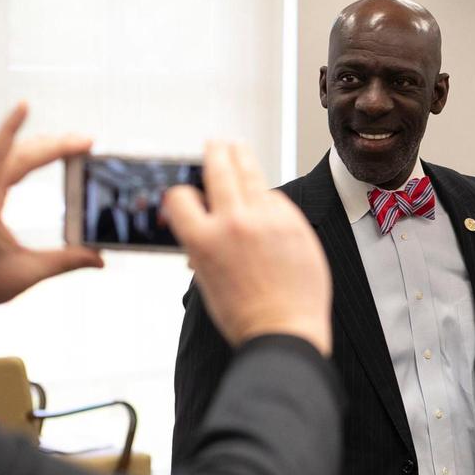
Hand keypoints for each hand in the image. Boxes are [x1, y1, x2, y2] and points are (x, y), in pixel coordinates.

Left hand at [0, 102, 102, 316]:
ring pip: (8, 158)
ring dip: (42, 148)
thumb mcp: (24, 274)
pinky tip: (46, 156)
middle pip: (15, 155)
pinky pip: (2, 167)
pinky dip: (29, 159)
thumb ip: (65, 262)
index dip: (12, 129)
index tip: (25, 106)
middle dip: (52, 144)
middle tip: (85, 141)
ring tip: (73, 146)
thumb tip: (98, 258)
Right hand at [165, 141, 331, 355]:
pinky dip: (269, 197)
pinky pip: (277, 199)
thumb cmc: (244, 315)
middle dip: (215, 152)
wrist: (285, 330)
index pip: (180, 196)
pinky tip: (266, 198)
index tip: (187, 191)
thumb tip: (202, 227)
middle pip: (219, 168)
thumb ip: (204, 246)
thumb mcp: (207, 279)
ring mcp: (266, 220)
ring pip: (251, 174)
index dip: (181, 193)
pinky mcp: (294, 224)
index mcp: (202, 240)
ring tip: (238, 150)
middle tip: (216, 145)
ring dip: (242, 158)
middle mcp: (233, 223)